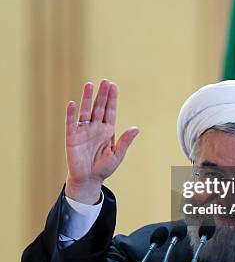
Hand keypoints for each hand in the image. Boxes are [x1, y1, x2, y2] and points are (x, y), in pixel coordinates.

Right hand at [65, 79, 139, 203]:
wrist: (88, 180)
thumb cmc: (104, 168)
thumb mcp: (117, 155)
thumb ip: (125, 141)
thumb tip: (136, 128)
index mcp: (108, 130)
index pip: (110, 111)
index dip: (112, 98)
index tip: (113, 85)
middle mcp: (96, 127)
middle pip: (99, 107)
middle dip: (102, 94)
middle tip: (105, 81)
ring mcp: (84, 131)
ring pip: (86, 111)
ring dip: (87, 99)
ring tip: (89, 85)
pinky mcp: (72, 137)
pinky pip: (71, 123)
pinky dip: (71, 114)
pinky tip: (72, 103)